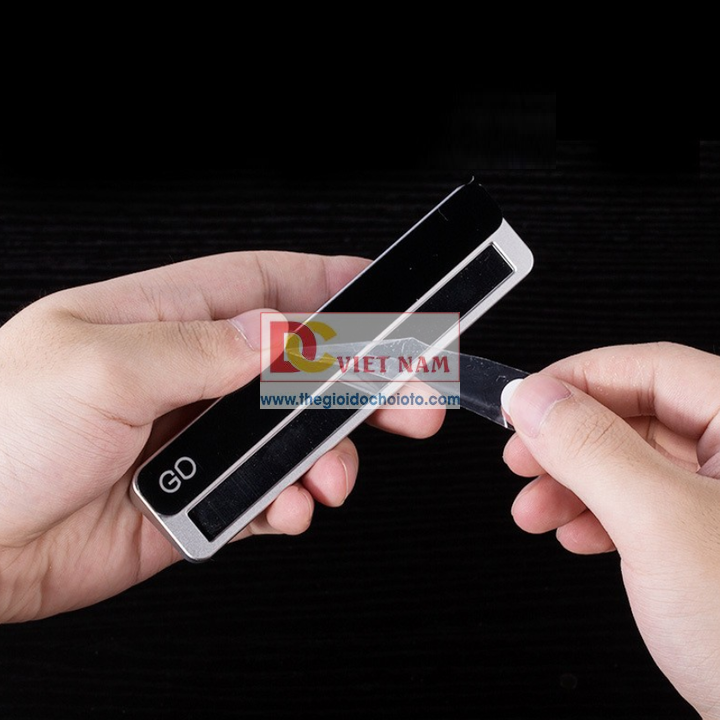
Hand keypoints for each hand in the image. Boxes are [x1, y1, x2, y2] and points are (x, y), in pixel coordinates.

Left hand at [0, 251, 442, 622]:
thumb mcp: (99, 367)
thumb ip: (201, 347)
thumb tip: (280, 330)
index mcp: (164, 318)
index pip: (267, 285)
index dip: (331, 285)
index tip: (391, 294)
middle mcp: (189, 374)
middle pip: (299, 363)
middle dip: (361, 379)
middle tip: (412, 396)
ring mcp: (196, 438)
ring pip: (292, 435)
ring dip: (328, 454)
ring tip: (333, 477)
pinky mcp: (197, 497)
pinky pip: (266, 493)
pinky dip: (290, 502)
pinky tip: (290, 508)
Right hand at [502, 343, 719, 718]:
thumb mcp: (659, 523)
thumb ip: (591, 447)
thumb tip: (533, 397)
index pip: (652, 368)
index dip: (578, 378)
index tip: (523, 400)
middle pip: (635, 415)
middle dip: (566, 441)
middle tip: (519, 456)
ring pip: (631, 463)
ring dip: (572, 484)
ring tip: (534, 509)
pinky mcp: (709, 539)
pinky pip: (641, 505)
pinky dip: (598, 517)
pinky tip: (574, 535)